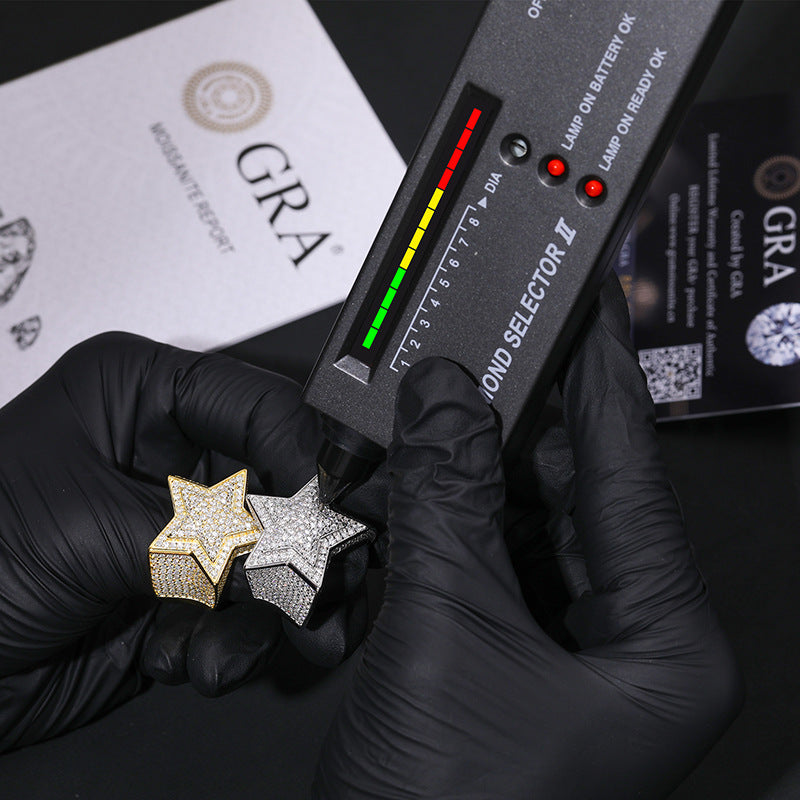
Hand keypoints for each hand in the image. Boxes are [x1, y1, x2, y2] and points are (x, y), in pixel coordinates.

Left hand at [0, 333, 371, 750]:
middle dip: (297, 546)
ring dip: (262, 612)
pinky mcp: (185, 598)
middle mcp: (172, 461)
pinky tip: (180, 658)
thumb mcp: (92, 527)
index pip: (263, 406)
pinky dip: (228, 648)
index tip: (325, 512)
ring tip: (220, 643)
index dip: (304, 457)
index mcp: (144, 398)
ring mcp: (182, 534)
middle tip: (311, 586)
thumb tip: (307, 540)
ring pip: (277, 561)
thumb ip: (212, 536)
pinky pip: (248, 618)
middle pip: (282, 487)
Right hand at [313, 277, 742, 798]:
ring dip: (474, 458)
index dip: (601, 373)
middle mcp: (624, 636)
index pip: (629, 468)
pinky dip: (447, 507)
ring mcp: (564, 642)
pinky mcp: (506, 647)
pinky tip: (416, 466)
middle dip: (524, 411)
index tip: (587, 304)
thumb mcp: (448, 634)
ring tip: (442, 393)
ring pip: (522, 513)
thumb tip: (445, 396)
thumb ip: (445, 499)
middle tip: (492, 338)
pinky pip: (484, 549)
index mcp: (660, 640)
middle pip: (576, 484)